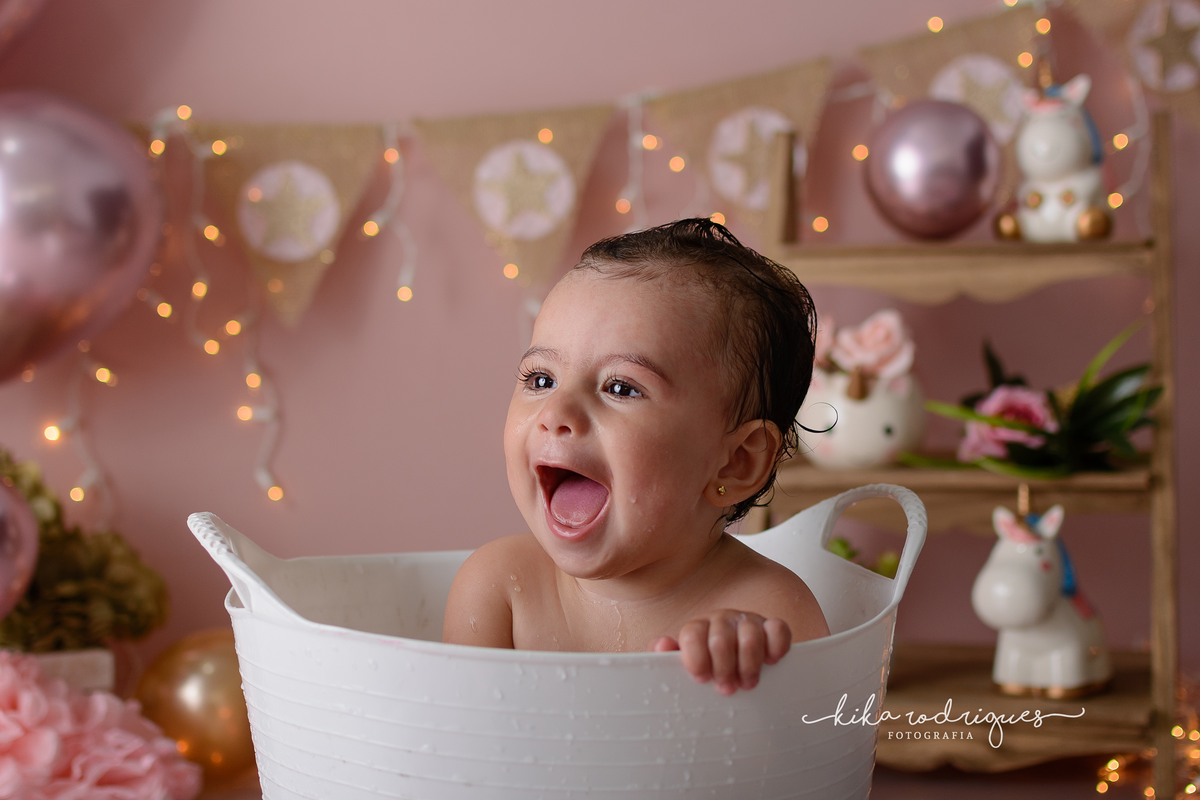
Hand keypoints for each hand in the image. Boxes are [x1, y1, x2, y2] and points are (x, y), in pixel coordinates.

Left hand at [651, 610, 790, 694]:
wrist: (734, 663)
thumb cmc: (706, 667)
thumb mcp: (682, 666)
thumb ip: (665, 657)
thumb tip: (662, 645)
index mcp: (698, 628)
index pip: (692, 635)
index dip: (696, 659)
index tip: (702, 679)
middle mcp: (721, 621)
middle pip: (721, 640)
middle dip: (723, 669)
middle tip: (726, 689)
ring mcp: (747, 622)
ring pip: (750, 636)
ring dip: (749, 665)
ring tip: (747, 683)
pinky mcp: (771, 627)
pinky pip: (778, 629)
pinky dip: (776, 647)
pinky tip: (771, 662)